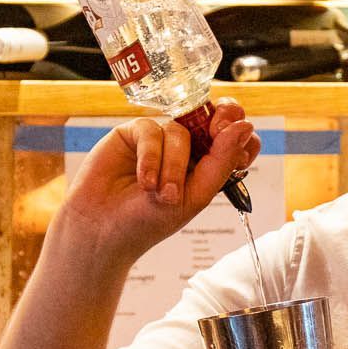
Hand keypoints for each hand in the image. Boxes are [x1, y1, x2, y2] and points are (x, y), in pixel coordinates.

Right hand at [55, 101, 260, 268]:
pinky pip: (152, 130)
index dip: (241, 133)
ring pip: (181, 131)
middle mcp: (186, 149)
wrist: (103, 230)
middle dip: (220, 121)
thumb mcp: (195, 196)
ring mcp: (160, 139)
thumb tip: (245, 126)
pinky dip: (151, 157)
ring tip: (160, 194)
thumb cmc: (148, 221)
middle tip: (218, 130)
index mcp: (206, 165)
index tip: (241, 140)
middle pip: (213, 118)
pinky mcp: (133, 133)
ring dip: (173, 165)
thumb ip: (222, 160)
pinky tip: (144, 181)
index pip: (234, 139)